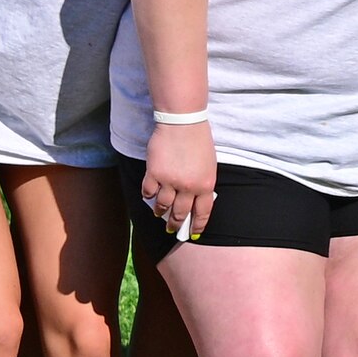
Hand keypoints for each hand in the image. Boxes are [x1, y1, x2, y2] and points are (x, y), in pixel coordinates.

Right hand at [142, 120, 220, 243]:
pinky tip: (149, 196)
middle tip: (172, 229)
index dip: (197, 225)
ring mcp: (170, 181)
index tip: (193, 233)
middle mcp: (188, 187)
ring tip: (159, 214)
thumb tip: (195, 200)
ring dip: (161, 212)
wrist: (183, 123)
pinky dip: (148, 196)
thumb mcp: (209, 165)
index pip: (202, 212)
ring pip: (163, 206)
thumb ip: (203, 184)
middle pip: (181, 213)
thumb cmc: (199, 141)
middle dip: (176, 223)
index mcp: (205, 185)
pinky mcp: (154, 174)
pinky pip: (148, 192)